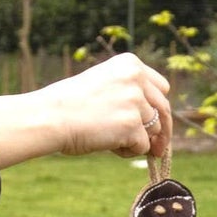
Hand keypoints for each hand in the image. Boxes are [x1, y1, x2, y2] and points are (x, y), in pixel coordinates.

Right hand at [0, 54, 172, 169]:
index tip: (157, 124)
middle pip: (164, 110)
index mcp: (130, 64)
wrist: (53, 116)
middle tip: (158, 150)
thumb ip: (130, 95)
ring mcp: (136, 101)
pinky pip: (142, 146)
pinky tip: (109, 146)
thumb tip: (157, 124)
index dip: (159, 107)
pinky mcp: (133, 125)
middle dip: (162, 132)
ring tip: (112, 141)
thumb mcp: (105, 86)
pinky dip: (129, 152)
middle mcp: (136, 79)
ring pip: (153, 130)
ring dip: (138, 141)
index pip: (161, 87)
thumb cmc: (72, 105)